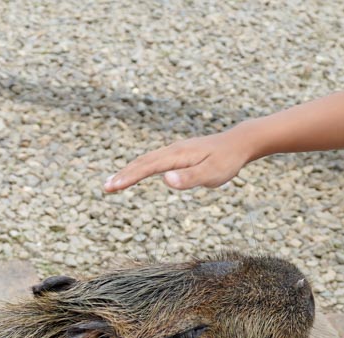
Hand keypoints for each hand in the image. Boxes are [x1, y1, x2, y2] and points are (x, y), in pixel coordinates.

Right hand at [103, 130, 255, 193]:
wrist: (238, 143)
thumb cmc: (227, 161)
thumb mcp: (213, 173)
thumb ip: (190, 178)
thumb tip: (166, 181)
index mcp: (176, 155)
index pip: (147, 167)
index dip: (128, 177)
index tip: (112, 187)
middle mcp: (172, 150)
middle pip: (142, 162)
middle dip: (123, 175)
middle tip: (106, 188)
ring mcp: (174, 151)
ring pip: (146, 160)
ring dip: (128, 171)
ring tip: (113, 183)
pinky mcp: (177, 154)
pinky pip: (153, 160)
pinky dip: (139, 167)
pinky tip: (134, 174)